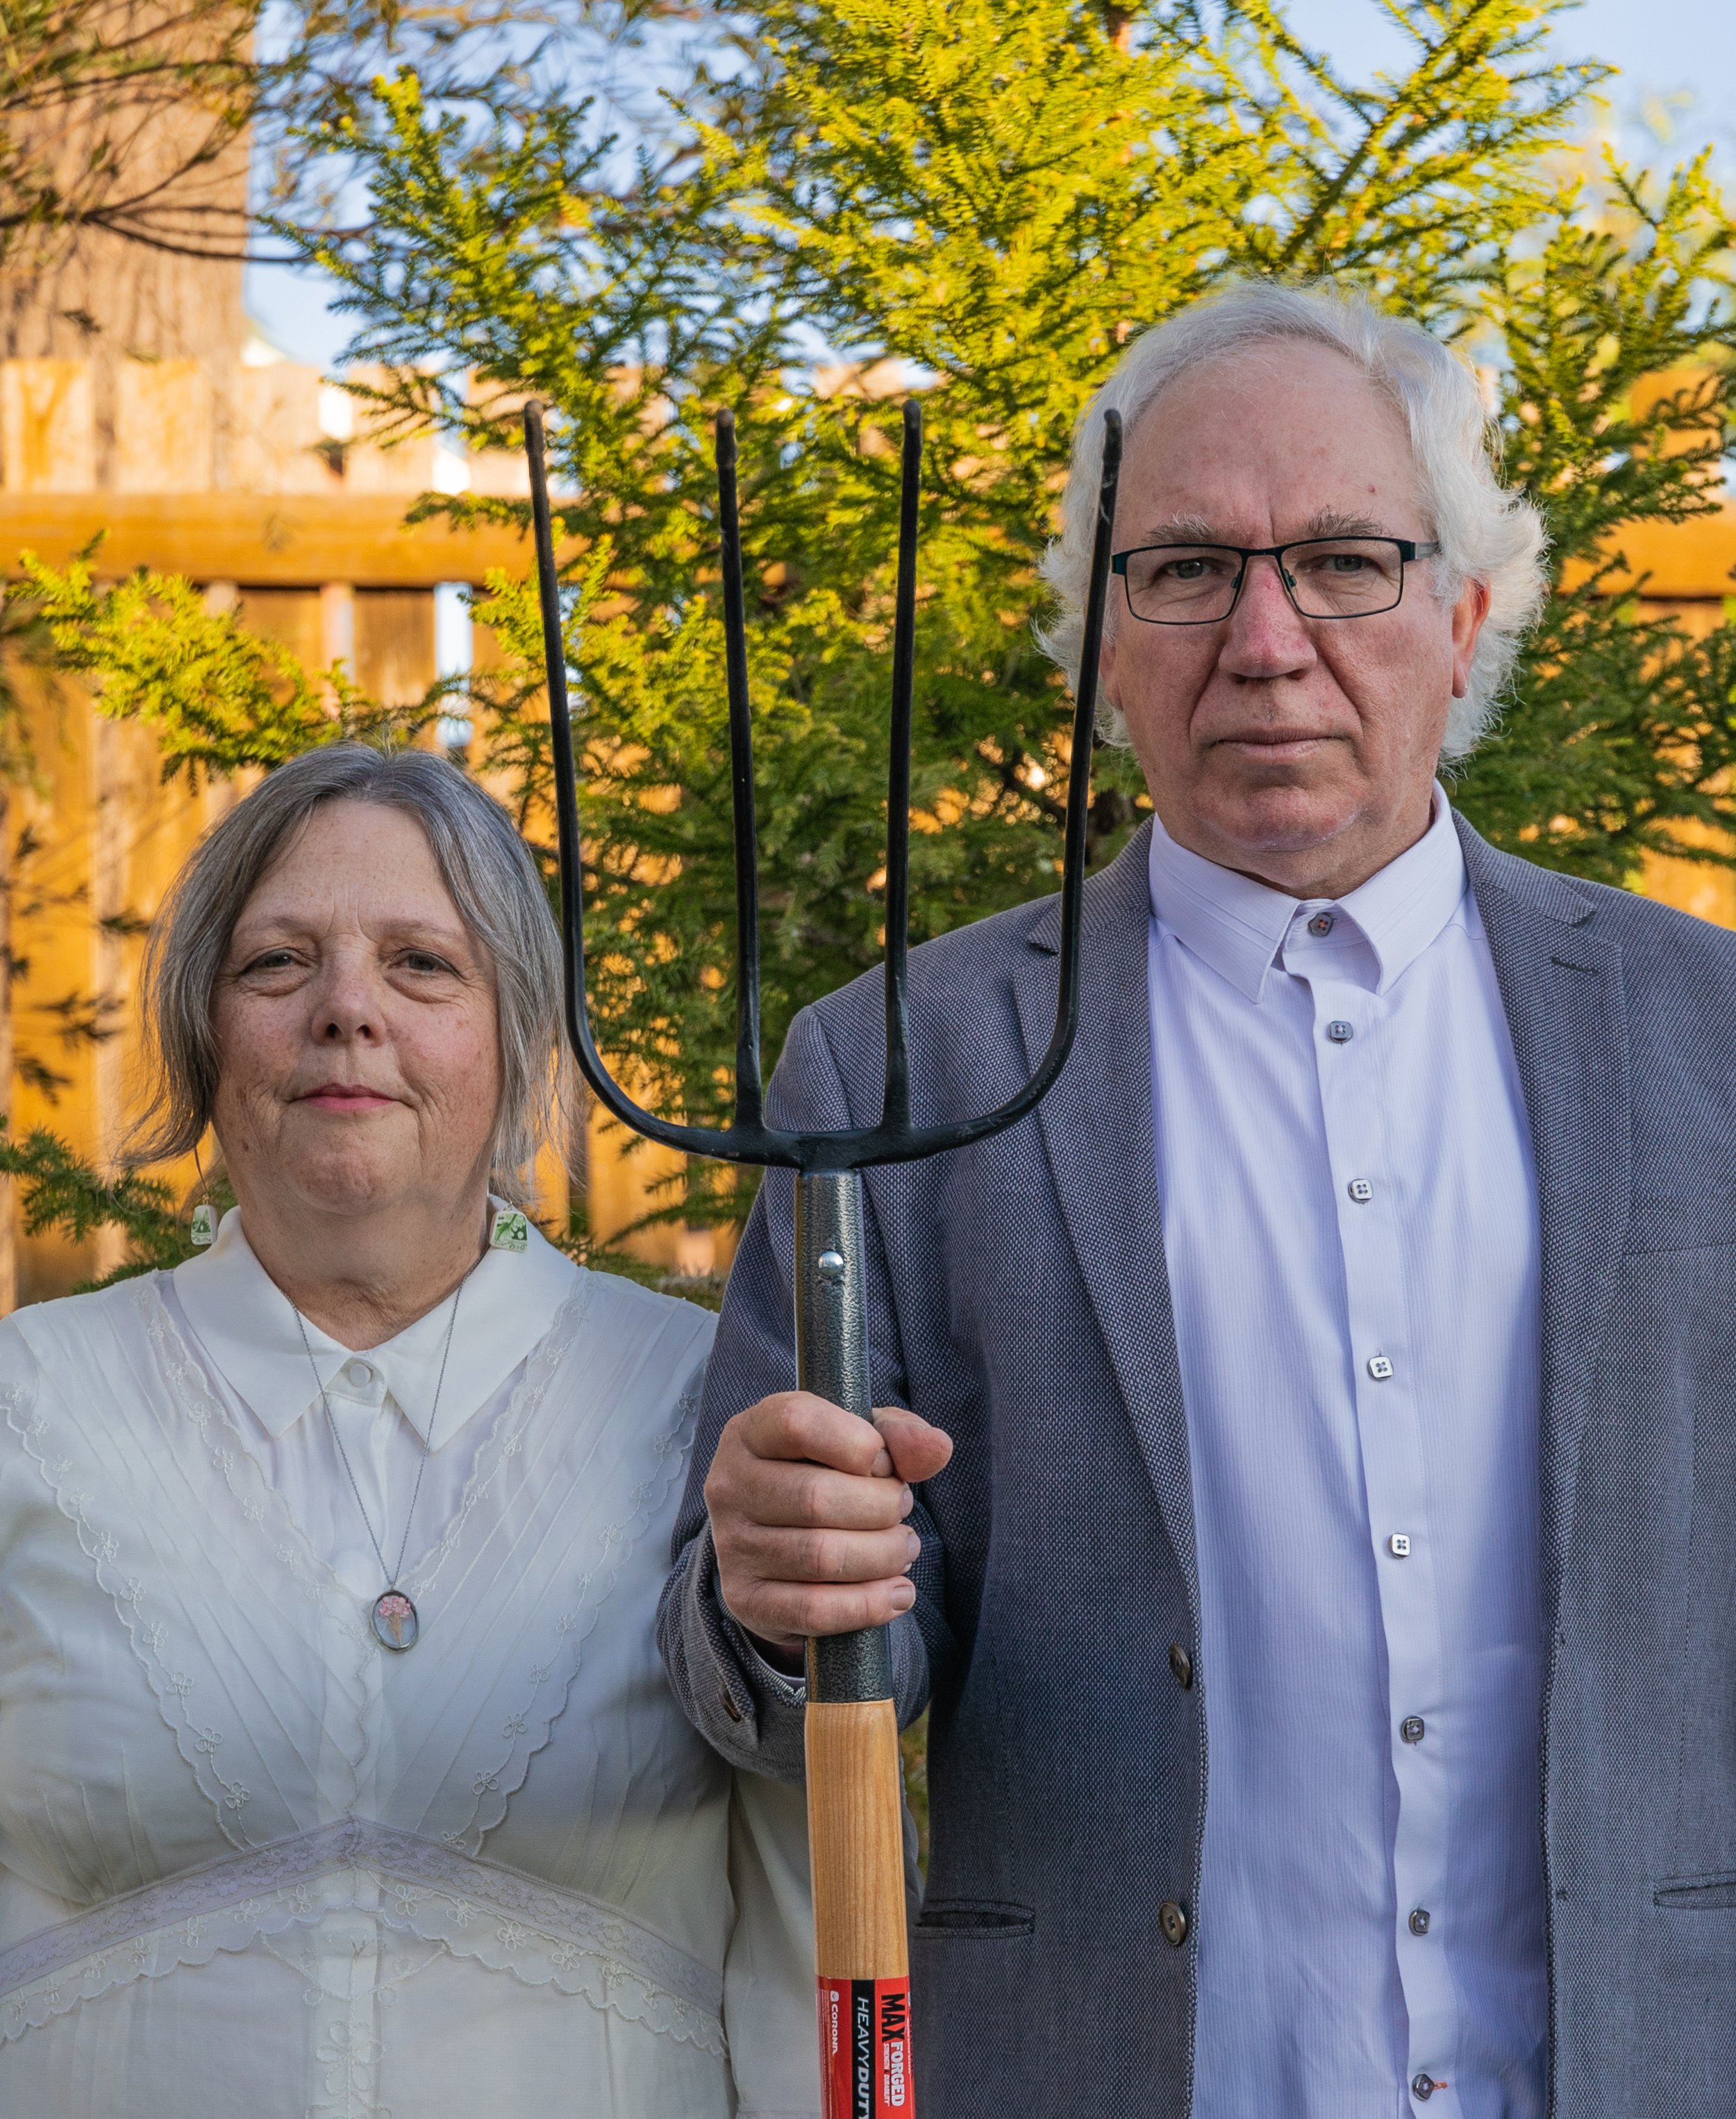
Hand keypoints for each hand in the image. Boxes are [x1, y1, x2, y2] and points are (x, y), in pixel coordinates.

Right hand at [704, 1392, 953, 1655]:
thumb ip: (901, 1436)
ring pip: (822, 1557)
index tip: (883, 1463)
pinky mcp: (745, 1599)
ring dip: (883, 1555)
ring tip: (903, 1547)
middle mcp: (728, 1485)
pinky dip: (869, 1605)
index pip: (796, 1423)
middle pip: (816, 1497)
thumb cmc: (826, 1474)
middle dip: (881, 1506)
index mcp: (750, 1431)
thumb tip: (936, 1448)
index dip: (858, 1444)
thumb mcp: (860, 1440)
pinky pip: (814, 1610)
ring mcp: (731, 1546)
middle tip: (902, 1509)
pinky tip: (897, 1593)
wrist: (781, 1540)